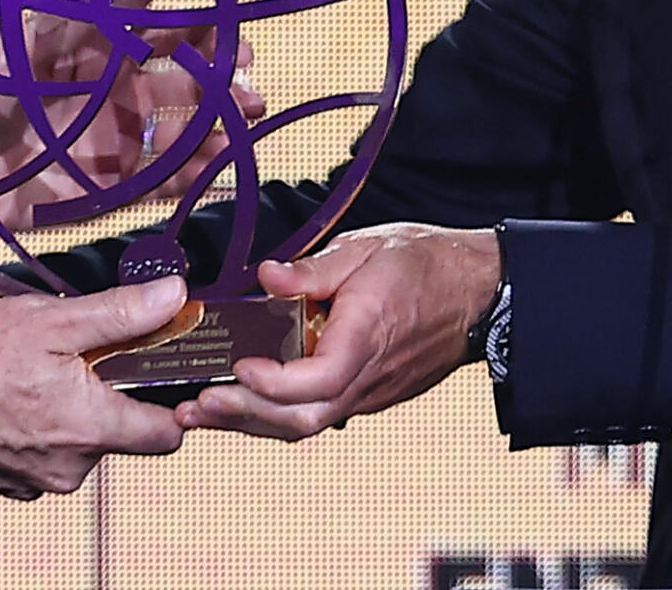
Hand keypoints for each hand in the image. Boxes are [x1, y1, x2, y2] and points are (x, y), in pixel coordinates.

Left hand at [0, 0, 263, 232]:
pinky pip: (155, 185)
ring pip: (175, 141)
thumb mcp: (28, 38)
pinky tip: (220, 170)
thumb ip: (86, 17)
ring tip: (246, 128)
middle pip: (179, 94)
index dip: (199, 41)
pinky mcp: (102, 194)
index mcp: (96, 61)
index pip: (160, 45)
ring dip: (214, 134)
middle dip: (219, 89)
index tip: (233, 37)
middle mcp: (111, 104)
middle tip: (253, 87)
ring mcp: (110, 150)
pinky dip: (189, 178)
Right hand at [0, 276, 191, 496]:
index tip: (163, 373)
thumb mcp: (51, 320)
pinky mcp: (4, 483)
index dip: (173, 403)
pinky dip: (34, 427)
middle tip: (80, 355)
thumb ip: (120, 313)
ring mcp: (34, 482)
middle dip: (107, 395)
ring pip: (76, 443)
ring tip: (34, 371)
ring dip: (67, 410)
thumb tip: (174, 297)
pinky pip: (38, 455)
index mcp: (91, 429)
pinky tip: (9, 395)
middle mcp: (69, 468)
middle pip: (118, 434)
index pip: (168, 435)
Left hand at [176, 222, 500, 438]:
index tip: (238, 366)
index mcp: (367, 334)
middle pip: (303, 418)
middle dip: (244, 417)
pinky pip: (318, 414)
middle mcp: (367, 375)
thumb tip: (266, 276)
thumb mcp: (366, 248)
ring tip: (201, 413)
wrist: (477, 292)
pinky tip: (242, 404)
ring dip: (252, 422)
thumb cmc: (423, 264)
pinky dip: (276, 414)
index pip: (318, 380)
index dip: (274, 383)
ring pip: (307, 424)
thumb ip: (313, 268)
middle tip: (195, 406)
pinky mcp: (366, 394)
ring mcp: (368, 392)